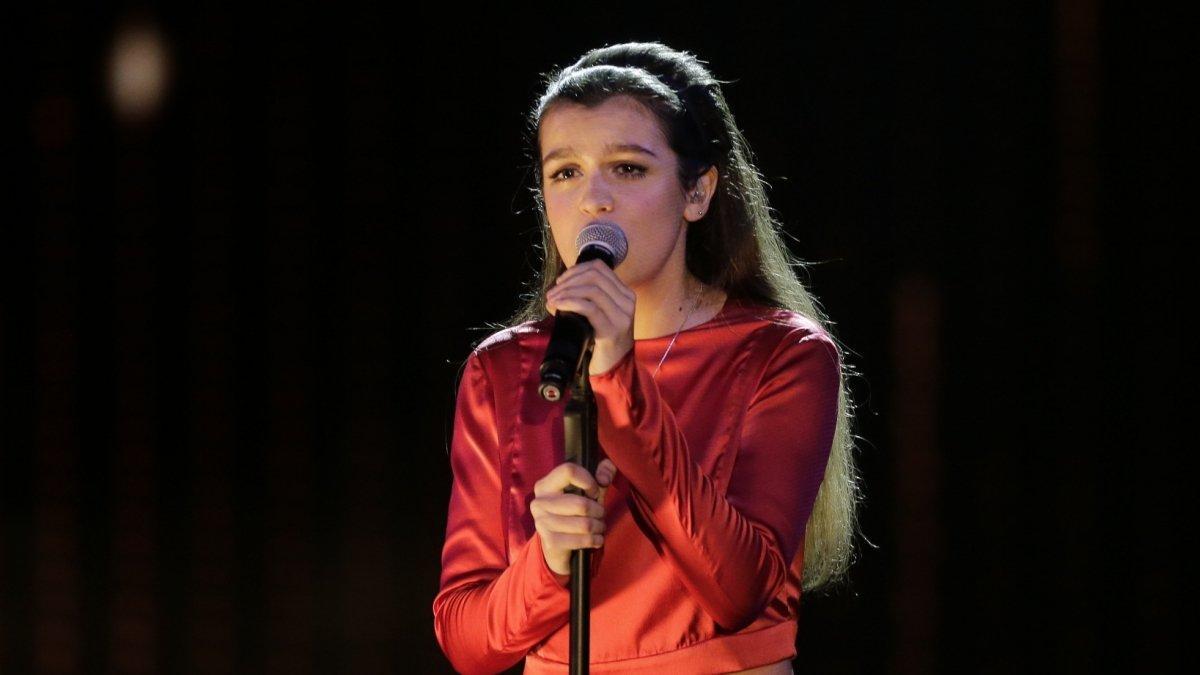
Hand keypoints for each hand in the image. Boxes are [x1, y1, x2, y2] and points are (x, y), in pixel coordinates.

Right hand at [531, 458, 617, 575]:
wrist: (556, 543)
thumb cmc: (574, 510)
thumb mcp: (588, 489)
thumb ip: (602, 473)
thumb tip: (604, 478)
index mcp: (545, 485)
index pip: (568, 471)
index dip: (589, 481)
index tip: (594, 492)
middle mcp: (539, 502)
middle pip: (581, 504)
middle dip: (598, 511)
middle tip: (600, 514)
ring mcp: (543, 523)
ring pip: (584, 524)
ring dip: (598, 526)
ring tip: (599, 526)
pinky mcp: (550, 542)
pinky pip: (582, 540)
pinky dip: (595, 540)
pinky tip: (597, 539)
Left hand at [545, 259, 635, 375]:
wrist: (615, 368)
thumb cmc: (602, 341)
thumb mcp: (599, 314)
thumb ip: (587, 298)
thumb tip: (558, 289)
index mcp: (625, 294)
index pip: (599, 268)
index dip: (576, 269)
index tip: (560, 281)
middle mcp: (627, 302)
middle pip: (594, 276)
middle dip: (568, 281)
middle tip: (552, 292)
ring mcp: (621, 316)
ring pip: (591, 289)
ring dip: (566, 292)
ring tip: (552, 300)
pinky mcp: (612, 330)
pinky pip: (589, 308)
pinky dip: (570, 302)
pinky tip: (558, 306)